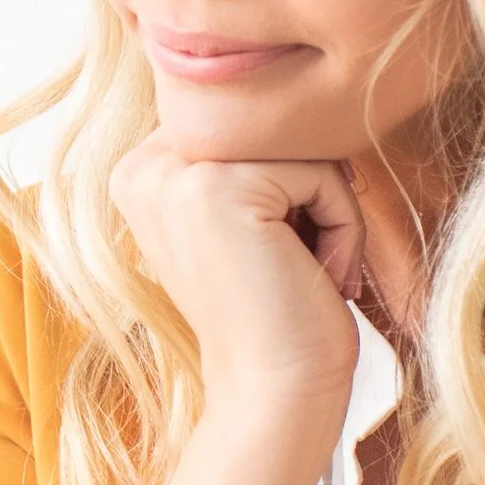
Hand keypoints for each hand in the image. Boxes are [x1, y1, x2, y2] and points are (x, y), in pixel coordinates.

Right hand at [106, 135, 363, 431]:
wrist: (273, 394)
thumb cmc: (278, 315)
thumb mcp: (248, 220)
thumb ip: (246, 156)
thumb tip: (289, 91)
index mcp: (141, 169)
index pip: (253, 127)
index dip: (288, 188)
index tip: (276, 258)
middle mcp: (143, 163)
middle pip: (276, 129)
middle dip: (311, 196)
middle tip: (300, 269)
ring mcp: (174, 174)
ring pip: (302, 148)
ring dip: (330, 214)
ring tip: (309, 274)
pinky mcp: (218, 187)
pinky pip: (321, 173)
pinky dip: (342, 229)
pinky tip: (316, 279)